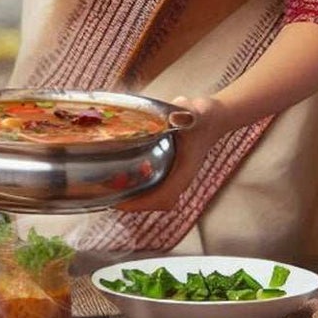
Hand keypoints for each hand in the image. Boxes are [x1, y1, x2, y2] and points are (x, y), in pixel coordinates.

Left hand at [110, 97, 222, 213]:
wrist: (215, 115)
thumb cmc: (207, 118)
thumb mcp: (198, 113)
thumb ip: (186, 114)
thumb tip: (175, 115)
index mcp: (184, 172)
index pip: (162, 199)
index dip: (139, 204)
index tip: (118, 201)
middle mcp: (177, 178)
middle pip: (151, 201)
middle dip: (127, 200)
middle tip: (102, 190)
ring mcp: (172, 174)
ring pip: (149, 193)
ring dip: (128, 191)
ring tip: (103, 183)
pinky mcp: (167, 168)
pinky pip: (148, 182)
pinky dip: (132, 180)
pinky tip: (116, 169)